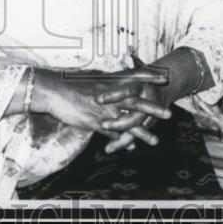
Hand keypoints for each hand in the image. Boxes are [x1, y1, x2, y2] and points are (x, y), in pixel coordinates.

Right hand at [31, 68, 169, 148]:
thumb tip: (117, 75)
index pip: (133, 78)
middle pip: (136, 102)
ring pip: (127, 122)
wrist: (53, 91)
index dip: (149, 78)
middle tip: (169, 114)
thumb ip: (107, 79)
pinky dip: (121, 141)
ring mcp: (103, 110)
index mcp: (109, 82)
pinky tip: (129, 148)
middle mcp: (109, 96)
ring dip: (142, 132)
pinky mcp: (95, 123)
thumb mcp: (92, 77)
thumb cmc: (71, 83)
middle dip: (153, 109)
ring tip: (155, 140)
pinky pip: (112, 134)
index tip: (164, 78)